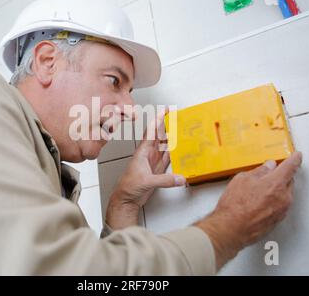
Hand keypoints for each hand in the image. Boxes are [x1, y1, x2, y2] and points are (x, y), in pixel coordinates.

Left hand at [105, 109, 185, 229]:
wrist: (126, 199)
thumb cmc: (128, 187)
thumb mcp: (147, 182)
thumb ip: (164, 180)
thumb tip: (180, 178)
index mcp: (143, 151)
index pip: (152, 131)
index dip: (159, 119)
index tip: (166, 110)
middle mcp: (149, 154)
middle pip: (160, 135)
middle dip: (168, 125)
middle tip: (178, 116)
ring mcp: (153, 161)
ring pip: (165, 145)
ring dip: (172, 137)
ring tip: (182, 129)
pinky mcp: (158, 170)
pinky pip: (168, 158)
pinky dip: (175, 153)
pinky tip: (180, 149)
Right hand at [196, 151, 302, 269]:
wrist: (231, 229)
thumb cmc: (235, 206)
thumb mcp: (242, 179)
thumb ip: (259, 171)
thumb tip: (268, 167)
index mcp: (276, 184)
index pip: (291, 167)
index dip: (295, 159)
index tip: (297, 156)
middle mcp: (283, 197)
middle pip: (289, 181)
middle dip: (281, 175)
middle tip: (270, 172)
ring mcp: (282, 210)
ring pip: (285, 194)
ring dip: (276, 189)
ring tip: (259, 190)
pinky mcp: (278, 220)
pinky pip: (280, 205)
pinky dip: (274, 200)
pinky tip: (259, 201)